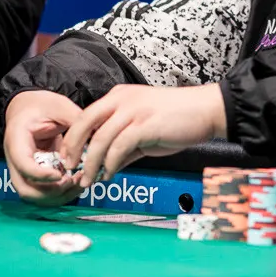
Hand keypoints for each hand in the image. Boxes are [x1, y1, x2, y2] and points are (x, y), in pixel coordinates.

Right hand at [2, 90, 85, 205]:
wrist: (27, 107)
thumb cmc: (40, 105)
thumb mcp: (58, 105)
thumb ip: (75, 120)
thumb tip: (96, 137)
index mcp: (17, 140)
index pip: (24, 165)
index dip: (42, 175)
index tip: (61, 175)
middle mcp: (15, 160)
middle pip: (26, 189)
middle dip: (52, 192)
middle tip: (72, 181)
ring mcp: (23, 170)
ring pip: (35, 196)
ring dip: (58, 195)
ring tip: (78, 182)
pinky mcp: (34, 175)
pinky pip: (43, 192)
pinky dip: (60, 193)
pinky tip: (76, 181)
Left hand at [61, 83, 226, 187]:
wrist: (206, 110)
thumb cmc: (178, 118)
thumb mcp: (144, 129)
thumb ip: (124, 145)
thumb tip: (107, 167)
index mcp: (119, 97)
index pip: (85, 115)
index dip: (73, 137)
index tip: (68, 157)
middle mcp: (122, 99)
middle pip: (85, 122)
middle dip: (73, 148)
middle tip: (69, 168)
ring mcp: (134, 111)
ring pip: (101, 138)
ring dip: (91, 162)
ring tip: (87, 179)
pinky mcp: (145, 125)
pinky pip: (120, 147)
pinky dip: (111, 163)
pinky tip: (110, 174)